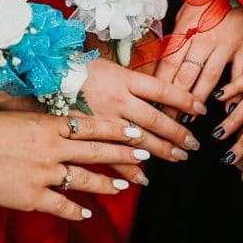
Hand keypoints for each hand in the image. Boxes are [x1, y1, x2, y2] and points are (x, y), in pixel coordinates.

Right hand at [0, 112, 147, 220]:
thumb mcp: (16, 116)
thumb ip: (39, 123)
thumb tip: (54, 124)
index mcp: (49, 124)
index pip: (93, 126)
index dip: (117, 130)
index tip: (135, 130)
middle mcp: (53, 148)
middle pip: (98, 151)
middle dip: (124, 153)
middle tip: (145, 154)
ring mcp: (44, 173)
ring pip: (85, 178)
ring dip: (107, 182)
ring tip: (124, 185)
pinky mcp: (31, 196)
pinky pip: (61, 205)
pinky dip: (76, 210)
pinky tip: (87, 213)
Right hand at [82, 58, 205, 167]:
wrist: (41, 76)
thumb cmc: (76, 67)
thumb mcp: (107, 64)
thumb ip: (130, 79)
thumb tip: (155, 89)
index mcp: (123, 78)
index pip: (162, 90)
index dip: (184, 100)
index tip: (200, 109)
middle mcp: (117, 100)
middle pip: (155, 119)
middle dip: (177, 134)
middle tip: (193, 144)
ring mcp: (103, 120)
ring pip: (139, 140)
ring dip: (161, 152)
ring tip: (178, 158)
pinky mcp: (88, 135)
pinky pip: (112, 157)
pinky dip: (129, 170)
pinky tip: (143, 178)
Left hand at [154, 0, 242, 118]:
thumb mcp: (185, 12)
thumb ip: (177, 36)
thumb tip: (162, 60)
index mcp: (185, 29)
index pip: (169, 63)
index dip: (160, 85)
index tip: (152, 103)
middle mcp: (204, 38)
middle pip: (185, 75)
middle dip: (174, 101)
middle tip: (166, 120)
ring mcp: (225, 44)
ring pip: (209, 77)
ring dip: (198, 100)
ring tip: (189, 119)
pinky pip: (239, 73)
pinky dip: (235, 91)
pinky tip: (228, 107)